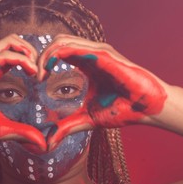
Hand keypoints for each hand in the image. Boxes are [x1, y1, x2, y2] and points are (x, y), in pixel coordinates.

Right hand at [0, 34, 45, 149]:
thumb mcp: (0, 129)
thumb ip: (21, 133)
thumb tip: (41, 144)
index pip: (16, 55)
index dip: (32, 61)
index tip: (42, 77)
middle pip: (15, 42)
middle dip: (33, 51)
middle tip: (42, 69)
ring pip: (10, 41)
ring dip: (28, 50)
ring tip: (37, 68)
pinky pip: (2, 55)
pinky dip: (20, 59)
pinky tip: (31, 71)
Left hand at [38, 34, 167, 148]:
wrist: (147, 108)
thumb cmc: (123, 110)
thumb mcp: (87, 119)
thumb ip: (68, 126)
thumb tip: (49, 142)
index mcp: (86, 64)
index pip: (59, 53)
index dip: (44, 62)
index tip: (36, 80)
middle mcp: (90, 54)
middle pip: (57, 44)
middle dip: (41, 56)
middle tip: (34, 75)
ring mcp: (97, 51)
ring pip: (63, 41)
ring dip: (46, 54)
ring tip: (39, 72)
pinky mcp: (103, 54)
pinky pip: (76, 47)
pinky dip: (59, 53)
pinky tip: (50, 67)